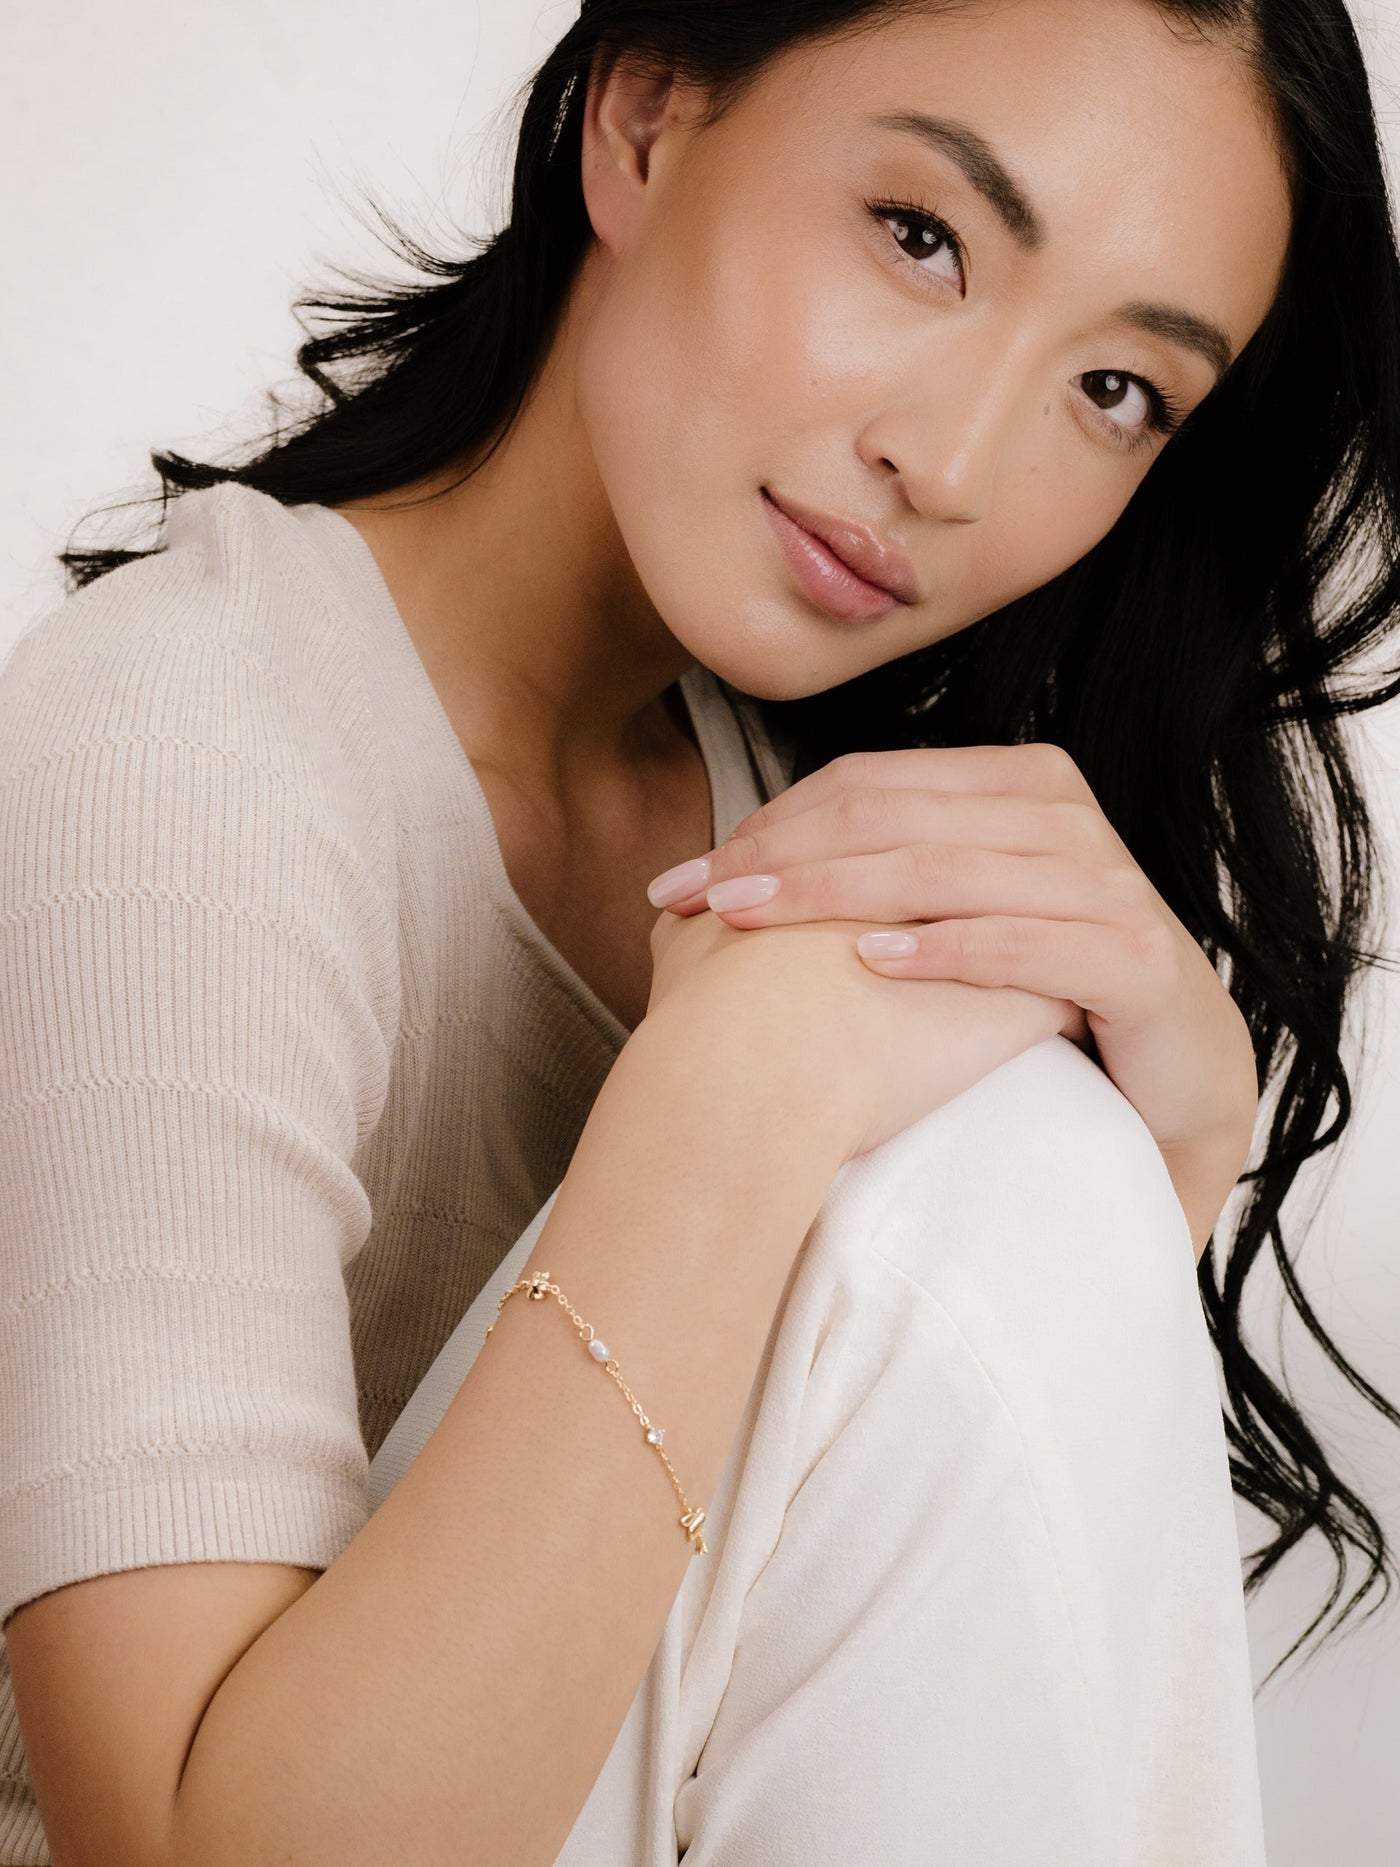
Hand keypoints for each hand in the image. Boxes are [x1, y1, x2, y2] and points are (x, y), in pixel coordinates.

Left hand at [647, 745, 1259, 1243]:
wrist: (1175, 1075)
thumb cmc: (1039, 993)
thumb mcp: (953, 916)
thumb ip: (881, 873)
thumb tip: (740, 869)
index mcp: (1013, 784)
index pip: (867, 783)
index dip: (766, 823)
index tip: (679, 883)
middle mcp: (1061, 814)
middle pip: (892, 817)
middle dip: (779, 856)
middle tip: (694, 901)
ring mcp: (1105, 880)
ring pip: (945, 867)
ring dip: (836, 891)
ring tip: (749, 921)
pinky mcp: (1137, 957)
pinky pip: (1025, 941)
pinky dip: (946, 947)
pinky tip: (872, 961)